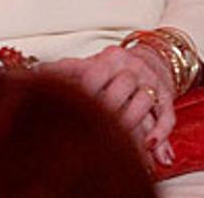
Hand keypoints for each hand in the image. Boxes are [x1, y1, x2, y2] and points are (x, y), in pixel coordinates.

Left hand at [42, 44, 176, 167]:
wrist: (152, 59)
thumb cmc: (112, 67)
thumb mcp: (89, 63)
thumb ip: (64, 68)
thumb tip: (36, 71)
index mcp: (110, 57)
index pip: (96, 72)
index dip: (85, 89)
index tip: (71, 105)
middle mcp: (133, 67)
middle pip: (122, 86)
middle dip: (109, 107)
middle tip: (95, 126)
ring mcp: (151, 82)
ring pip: (145, 101)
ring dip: (133, 122)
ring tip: (121, 142)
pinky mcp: (167, 98)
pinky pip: (166, 115)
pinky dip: (159, 132)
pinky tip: (149, 146)